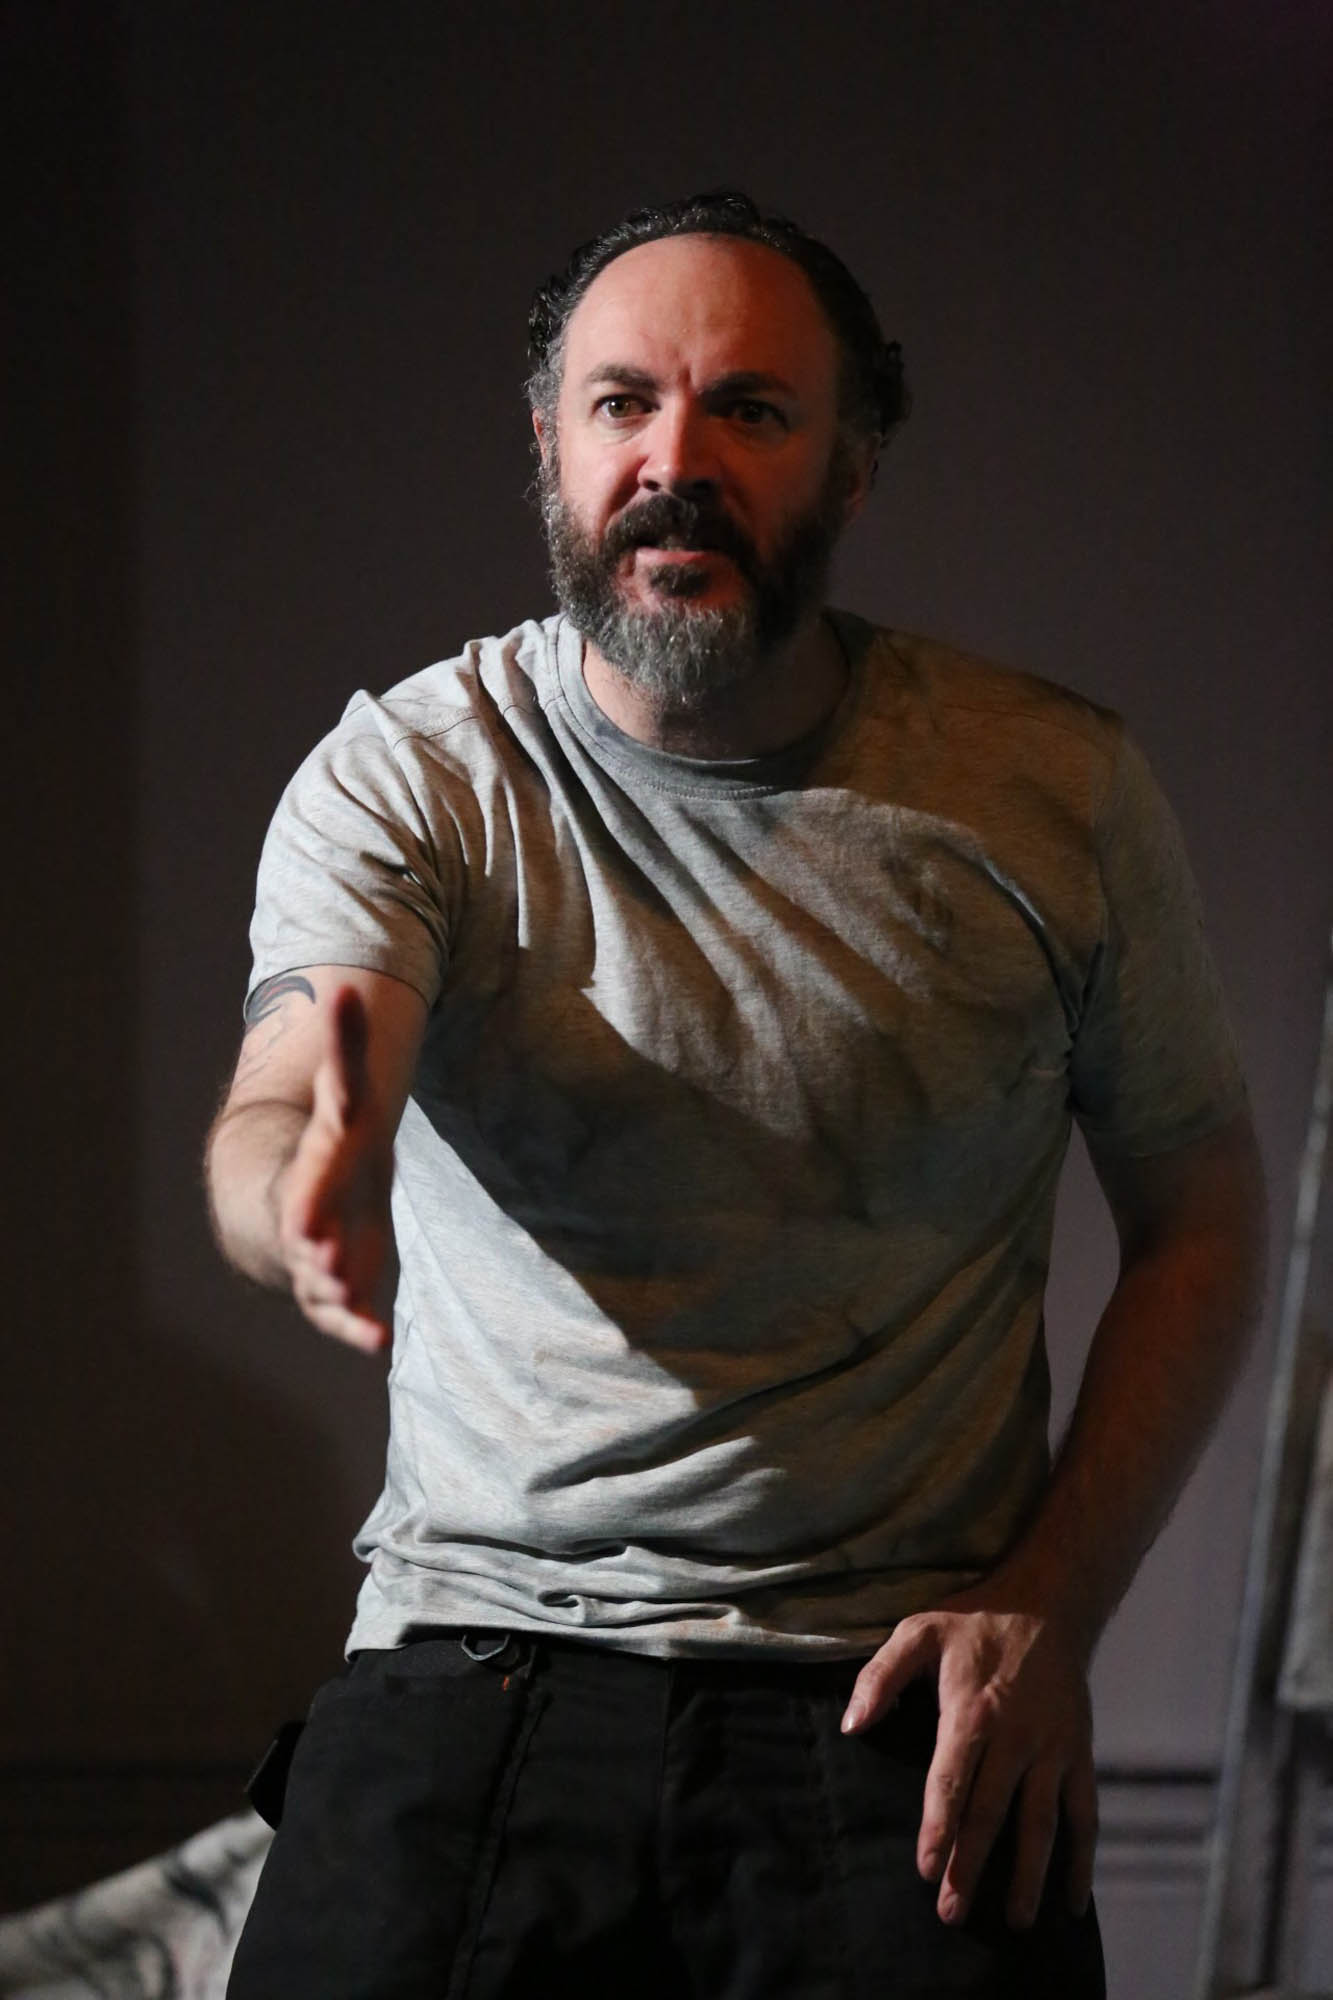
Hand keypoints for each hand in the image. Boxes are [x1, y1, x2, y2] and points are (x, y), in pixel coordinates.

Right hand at [275, 987, 394, 1352]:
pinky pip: (342, 1315)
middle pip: (306, 1238)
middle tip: (321, 1255)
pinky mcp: (334, 1289)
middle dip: (313, 1248)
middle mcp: (305, 1220)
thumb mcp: (340, 1099)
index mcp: (310, 1173)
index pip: (308, 1182)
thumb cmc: (326, 1149)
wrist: (294, 1207)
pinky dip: (358, 1329)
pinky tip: (379, 1343)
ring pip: (320, 1281)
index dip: (309, 1196)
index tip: (308, 1213)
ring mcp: (314, 1259)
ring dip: (334, 1292)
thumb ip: (346, 1050)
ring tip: (352, 1303)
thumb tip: (347, 987)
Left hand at [840, 1587, 1096, 1929]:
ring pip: (1042, 1822)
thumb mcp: (917, 1630)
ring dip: (1029, 1874)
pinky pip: (1084, 1814)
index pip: (952, 1780)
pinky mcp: (1079, 1754)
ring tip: (1016, 1921)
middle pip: (992, 1811)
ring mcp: (1052, 1749)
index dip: (939, 1826)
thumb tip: (851, 1724)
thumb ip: (880, 1676)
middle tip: (952, 1912)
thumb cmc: (973, 1621)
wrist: (1049, 1602)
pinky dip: (1081, 1859)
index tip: (925, 1868)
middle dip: (971, 1865)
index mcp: (971, 1710)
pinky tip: (1072, 1900)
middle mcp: (1016, 1737)